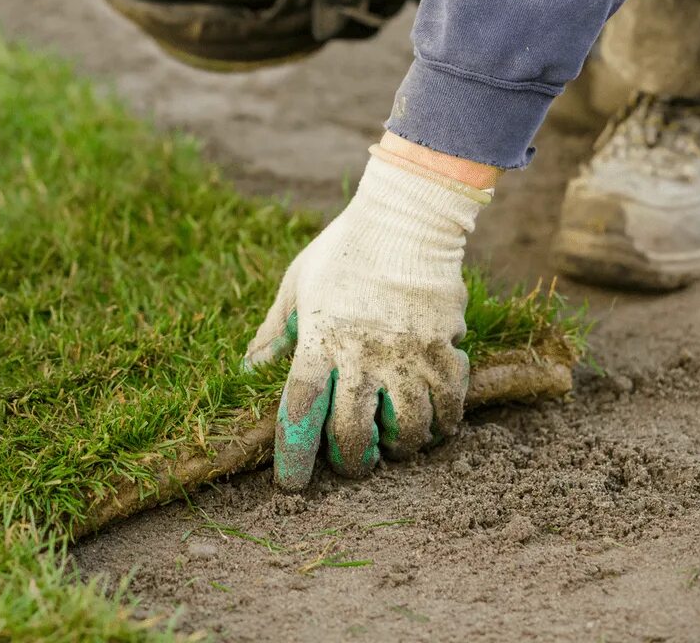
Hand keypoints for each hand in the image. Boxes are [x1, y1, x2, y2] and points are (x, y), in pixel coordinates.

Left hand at [243, 147, 490, 490]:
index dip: (294, 453)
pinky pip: (451, 403)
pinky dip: (445, 423)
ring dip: (403, 446)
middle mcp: (362, 354)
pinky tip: (437, 424)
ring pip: (410, 428)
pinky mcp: (445, 346)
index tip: (292, 482)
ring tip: (397, 443)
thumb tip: (248, 369)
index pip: (301, 409)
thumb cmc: (343, 251)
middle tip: (355, 464)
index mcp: (319, 340)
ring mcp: (407, 353)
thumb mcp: (296, 285)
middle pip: (354, 432)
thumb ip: (275, 332)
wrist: (406, 217)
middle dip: (353, 462)